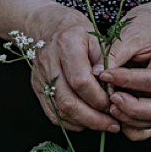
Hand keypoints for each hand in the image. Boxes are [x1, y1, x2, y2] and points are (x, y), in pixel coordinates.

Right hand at [26, 5, 119, 132]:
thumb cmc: (79, 32)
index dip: (98, 98)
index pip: (80, 80)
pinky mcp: (37, 87)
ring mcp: (40, 76)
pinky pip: (52, 112)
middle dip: (92, 118)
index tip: (113, 103)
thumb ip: (106, 63)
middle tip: (112, 125)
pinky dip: (71, 122)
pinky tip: (86, 121)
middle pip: (67, 100)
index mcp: (67, 44)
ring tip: (102, 124)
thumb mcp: (98, 38)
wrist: (49, 26)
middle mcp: (49, 61)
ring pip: (59, 110)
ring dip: (83, 122)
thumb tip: (112, 89)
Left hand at [95, 11, 150, 140]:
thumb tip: (96, 74)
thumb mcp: (127, 35)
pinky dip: (135, 129)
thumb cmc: (138, 30)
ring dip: (133, 120)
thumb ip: (114, 55)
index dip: (128, 81)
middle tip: (112, 100)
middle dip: (136, 109)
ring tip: (111, 108)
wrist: (147, 29)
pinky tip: (118, 118)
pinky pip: (149, 126)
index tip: (105, 76)